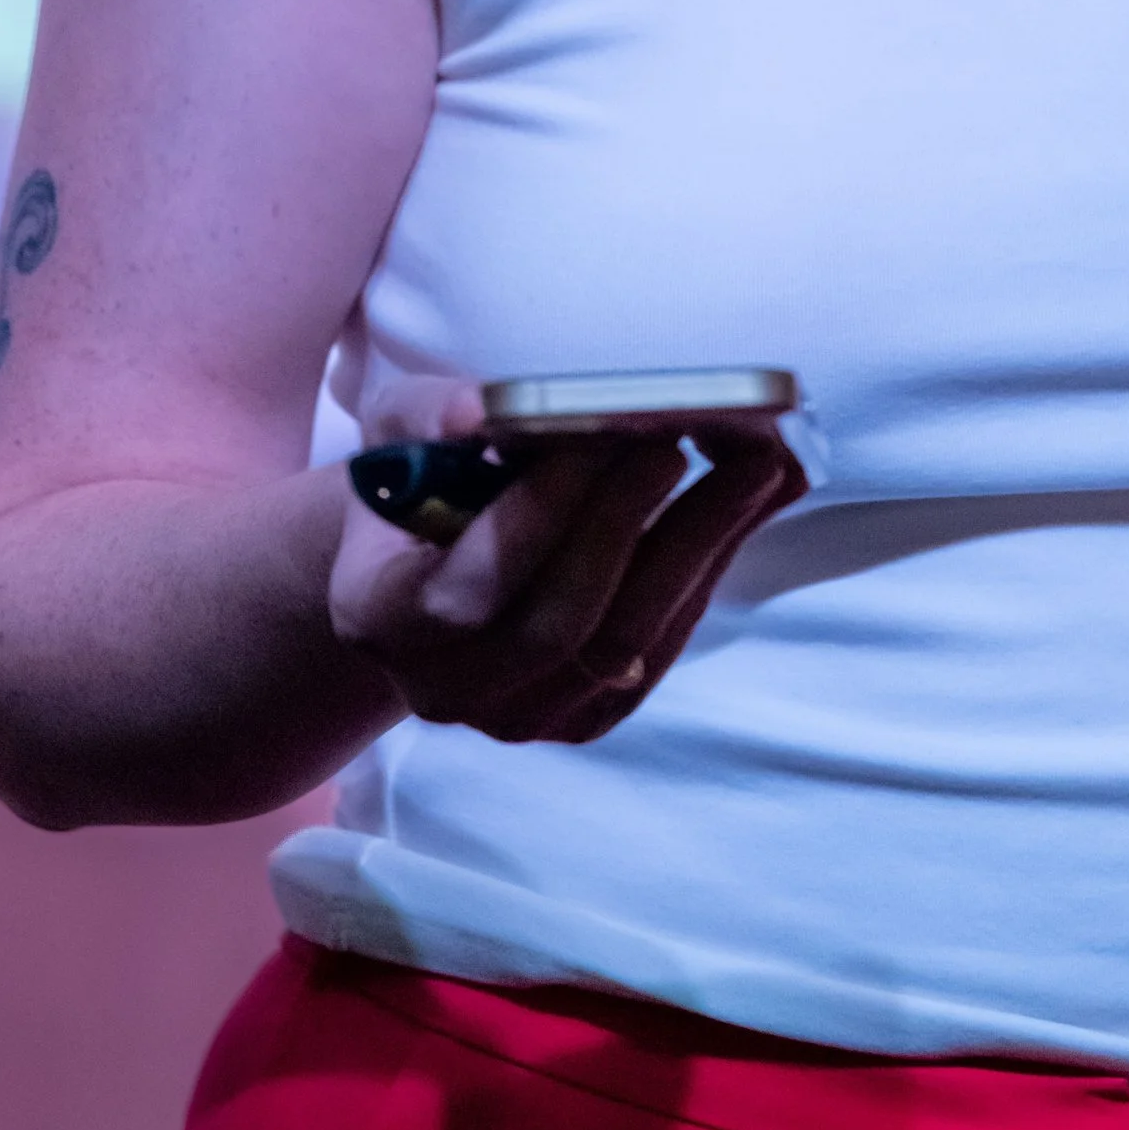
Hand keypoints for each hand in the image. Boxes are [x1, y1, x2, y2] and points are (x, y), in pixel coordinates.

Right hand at [329, 374, 804, 744]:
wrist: (427, 561)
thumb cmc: (417, 477)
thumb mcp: (397, 428)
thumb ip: (429, 414)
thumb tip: (476, 413)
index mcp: (378, 617)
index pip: (469, 589)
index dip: (538, 516)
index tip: (595, 437)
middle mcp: (444, 688)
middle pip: (559, 624)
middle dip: (625, 524)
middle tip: (679, 439)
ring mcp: (518, 717)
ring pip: (622, 643)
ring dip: (693, 546)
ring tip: (750, 459)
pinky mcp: (586, 717)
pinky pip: (656, 652)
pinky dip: (704, 573)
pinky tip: (744, 502)